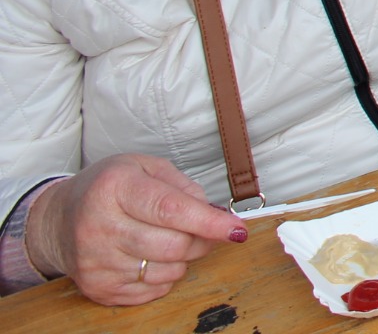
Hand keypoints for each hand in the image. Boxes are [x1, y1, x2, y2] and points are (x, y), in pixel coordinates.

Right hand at [24, 155, 247, 305]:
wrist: (59, 219)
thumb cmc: (110, 188)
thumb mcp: (146, 168)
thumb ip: (184, 187)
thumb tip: (216, 215)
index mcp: (115, 188)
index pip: (170, 210)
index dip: (209, 222)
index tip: (237, 230)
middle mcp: (99, 226)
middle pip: (173, 245)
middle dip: (200, 240)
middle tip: (201, 230)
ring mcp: (95, 262)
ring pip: (167, 271)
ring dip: (182, 258)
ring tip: (167, 239)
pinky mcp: (96, 288)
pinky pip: (152, 290)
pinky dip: (164, 276)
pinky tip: (150, 257)